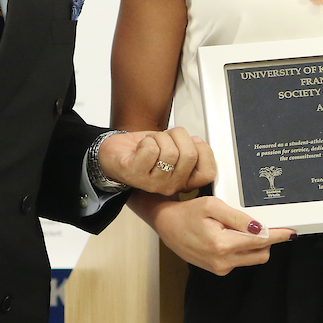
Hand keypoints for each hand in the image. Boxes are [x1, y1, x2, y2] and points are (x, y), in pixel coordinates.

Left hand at [97, 126, 216, 195]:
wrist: (115, 152)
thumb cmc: (144, 150)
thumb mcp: (175, 149)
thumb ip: (191, 149)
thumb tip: (198, 142)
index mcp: (183, 181)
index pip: (208, 173)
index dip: (203, 151)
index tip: (191, 143)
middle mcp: (170, 186)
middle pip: (190, 155)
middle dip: (178, 136)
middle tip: (166, 139)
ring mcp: (153, 183)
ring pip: (170, 151)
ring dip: (159, 138)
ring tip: (151, 143)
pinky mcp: (135, 174)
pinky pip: (151, 150)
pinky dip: (146, 140)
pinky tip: (141, 147)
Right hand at [142, 193, 294, 275]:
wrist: (167, 226)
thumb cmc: (187, 213)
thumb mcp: (213, 206)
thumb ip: (238, 218)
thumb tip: (260, 228)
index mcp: (222, 245)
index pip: (260, 242)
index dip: (279, 235)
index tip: (292, 232)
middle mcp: (222, 262)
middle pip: (261, 254)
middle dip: (267, 239)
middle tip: (261, 223)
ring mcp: (220, 268)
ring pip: (252, 258)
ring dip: (254, 244)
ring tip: (238, 227)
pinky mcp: (218, 269)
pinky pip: (240, 259)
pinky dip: (242, 248)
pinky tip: (229, 235)